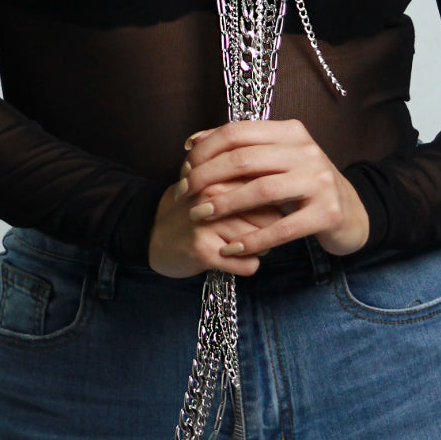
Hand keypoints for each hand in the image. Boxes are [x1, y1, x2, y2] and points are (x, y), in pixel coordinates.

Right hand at [147, 174, 284, 279]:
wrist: (152, 233)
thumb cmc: (194, 206)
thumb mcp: (218, 179)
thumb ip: (249, 174)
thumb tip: (288, 178)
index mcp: (223, 173)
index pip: (273, 190)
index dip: (274, 205)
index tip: (260, 211)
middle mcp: (216, 193)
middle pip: (272, 218)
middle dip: (268, 229)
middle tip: (246, 230)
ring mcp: (209, 222)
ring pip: (263, 242)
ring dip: (256, 248)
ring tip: (234, 243)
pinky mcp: (204, 250)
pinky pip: (249, 265)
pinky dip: (245, 266)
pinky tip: (228, 258)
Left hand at [173, 118, 369, 263]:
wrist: (353, 212)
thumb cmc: (304, 185)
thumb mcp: (278, 159)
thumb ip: (242, 148)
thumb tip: (193, 141)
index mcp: (292, 132)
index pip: (238, 131)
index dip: (205, 148)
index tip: (184, 166)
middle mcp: (308, 151)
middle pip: (244, 159)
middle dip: (207, 177)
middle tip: (185, 194)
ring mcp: (320, 182)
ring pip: (261, 190)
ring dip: (224, 204)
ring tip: (200, 216)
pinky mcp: (328, 213)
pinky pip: (282, 228)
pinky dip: (253, 239)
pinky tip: (231, 247)